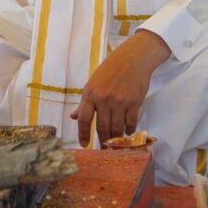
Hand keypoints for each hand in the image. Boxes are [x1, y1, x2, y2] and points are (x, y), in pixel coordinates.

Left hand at [69, 30, 169, 146]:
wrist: (132, 59)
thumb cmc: (110, 70)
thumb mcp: (92, 83)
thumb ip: (84, 102)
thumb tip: (73, 116)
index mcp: (90, 93)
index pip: (83, 118)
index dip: (82, 134)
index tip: (84, 145)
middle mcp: (103, 98)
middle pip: (101, 127)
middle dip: (103, 140)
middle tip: (105, 148)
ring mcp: (119, 101)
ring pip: (116, 128)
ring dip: (117, 138)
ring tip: (117, 142)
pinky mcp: (134, 102)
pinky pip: (131, 123)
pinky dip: (129, 130)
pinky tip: (128, 131)